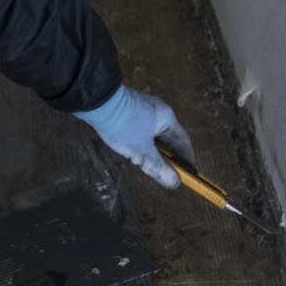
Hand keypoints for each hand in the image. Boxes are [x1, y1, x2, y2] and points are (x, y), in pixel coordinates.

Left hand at [75, 84, 193, 187]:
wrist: (96, 102)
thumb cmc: (123, 125)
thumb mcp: (142, 151)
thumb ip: (158, 167)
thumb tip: (174, 183)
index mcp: (167, 118)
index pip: (183, 141)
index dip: (187, 158)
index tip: (189, 174)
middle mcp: (158, 111)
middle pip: (168, 138)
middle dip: (169, 157)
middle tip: (169, 173)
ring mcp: (143, 109)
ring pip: (153, 135)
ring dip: (154, 151)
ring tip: (150, 166)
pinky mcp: (129, 111)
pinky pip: (142, 130)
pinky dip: (142, 143)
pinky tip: (135, 152)